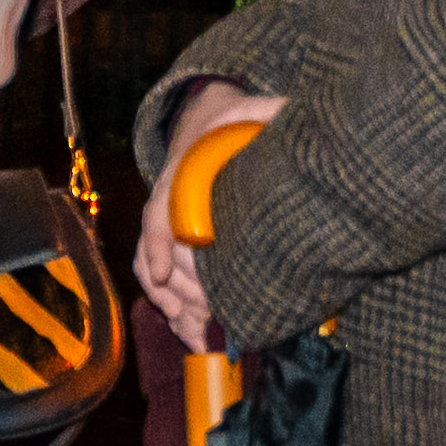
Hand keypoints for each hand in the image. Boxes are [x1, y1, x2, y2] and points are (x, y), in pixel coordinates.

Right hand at [138, 81, 283, 350]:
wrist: (207, 123)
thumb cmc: (232, 121)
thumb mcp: (249, 108)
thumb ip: (267, 111)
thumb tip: (289, 115)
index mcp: (181, 174)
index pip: (159, 211)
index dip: (160, 244)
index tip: (163, 273)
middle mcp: (166, 203)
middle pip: (159, 254)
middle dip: (178, 290)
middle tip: (204, 317)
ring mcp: (167, 225)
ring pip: (156, 273)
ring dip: (174, 306)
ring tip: (198, 337)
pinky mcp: (175, 245)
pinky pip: (161, 281)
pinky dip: (173, 308)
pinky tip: (195, 333)